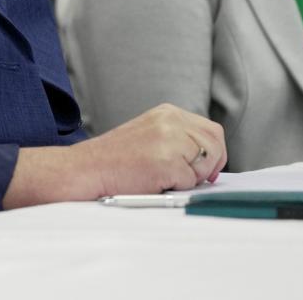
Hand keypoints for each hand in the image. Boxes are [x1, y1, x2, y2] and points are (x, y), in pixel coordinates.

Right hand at [3, 103, 225, 208]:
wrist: (86, 169)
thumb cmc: (114, 160)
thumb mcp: (150, 136)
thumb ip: (177, 140)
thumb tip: (209, 161)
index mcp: (167, 112)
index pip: (211, 130)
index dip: (214, 152)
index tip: (206, 169)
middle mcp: (171, 120)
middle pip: (215, 142)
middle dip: (210, 165)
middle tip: (193, 179)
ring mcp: (169, 139)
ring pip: (206, 163)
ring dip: (191, 177)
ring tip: (164, 177)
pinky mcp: (166, 161)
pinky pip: (190, 183)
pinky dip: (176, 189)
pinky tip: (154, 182)